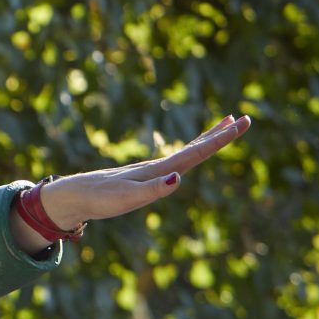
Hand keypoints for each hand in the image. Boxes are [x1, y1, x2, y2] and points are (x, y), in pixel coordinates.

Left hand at [19, 114, 250, 246]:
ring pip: (186, 151)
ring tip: (225, 125)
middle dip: (219, 135)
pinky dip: (189, 152)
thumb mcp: (126, 198)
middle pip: (195, 146)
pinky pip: (174, 161)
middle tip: (244, 119)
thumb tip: (179, 179)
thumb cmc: (99, 200)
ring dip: (207, 139)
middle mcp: (157, 166)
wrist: (73, 196)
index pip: (196, 152)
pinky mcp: (144, 176)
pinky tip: (190, 155)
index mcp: (158, 170)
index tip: (240, 123)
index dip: (219, 139)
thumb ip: (153, 191)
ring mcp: (151, 170)